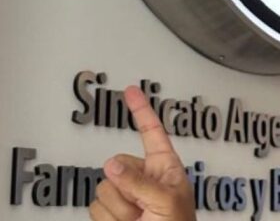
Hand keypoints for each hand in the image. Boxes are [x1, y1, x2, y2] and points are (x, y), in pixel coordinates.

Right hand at [89, 86, 195, 220]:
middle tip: (144, 208)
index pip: (152, 132)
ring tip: (140, 219)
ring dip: (120, 209)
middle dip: (126, 189)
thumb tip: (112, 164)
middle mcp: (143, 177)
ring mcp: (126, 195)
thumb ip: (140, 181)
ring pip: (103, 188)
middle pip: (115, 165)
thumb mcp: (166, 200)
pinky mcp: (110, 212)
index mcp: (165, 167)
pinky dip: (110, 220)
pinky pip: (95, 207)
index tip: (131, 90)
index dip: (140, 110)